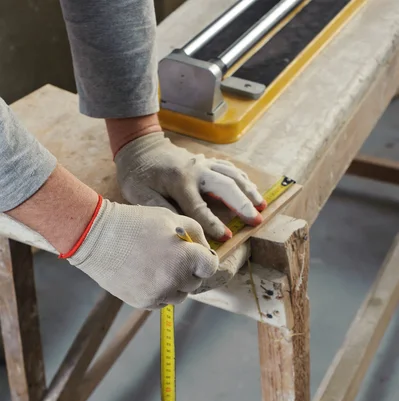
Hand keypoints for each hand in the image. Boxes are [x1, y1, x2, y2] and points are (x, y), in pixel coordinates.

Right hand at [7, 165, 217, 308]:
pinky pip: (161, 301)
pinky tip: (145, 274)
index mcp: (186, 258)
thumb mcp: (170, 217)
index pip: (210, 267)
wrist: (97, 238)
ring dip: (174, 283)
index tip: (196, 255)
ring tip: (156, 265)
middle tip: (170, 256)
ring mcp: (159, 294)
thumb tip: (206, 251)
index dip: (204, 259)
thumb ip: (196, 233)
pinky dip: (158, 291)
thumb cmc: (135, 223)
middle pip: (195, 282)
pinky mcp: (144, 303)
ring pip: (179, 295)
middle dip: (188, 270)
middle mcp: (175, 280)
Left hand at [114, 132, 265, 240]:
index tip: (226, 237)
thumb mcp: (139, 194)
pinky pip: (229, 169)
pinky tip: (251, 190)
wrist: (140, 146)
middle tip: (257, 220)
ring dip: (249, 191)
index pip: (200, 208)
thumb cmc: (137, 174)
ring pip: (232, 175)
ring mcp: (203, 163)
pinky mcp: (206, 161)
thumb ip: (159, 209)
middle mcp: (196, 170)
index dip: (213, 224)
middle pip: (226, 187)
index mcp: (180, 181)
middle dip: (243, 205)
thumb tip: (179, 227)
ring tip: (262, 206)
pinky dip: (242, 179)